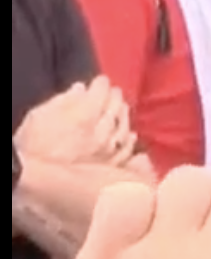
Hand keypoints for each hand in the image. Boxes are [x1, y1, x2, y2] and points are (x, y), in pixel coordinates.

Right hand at [14, 77, 134, 166]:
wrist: (35, 178)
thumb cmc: (31, 145)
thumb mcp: (39, 115)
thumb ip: (64, 100)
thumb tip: (81, 89)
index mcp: (85, 115)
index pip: (101, 91)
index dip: (101, 83)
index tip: (100, 81)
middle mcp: (102, 130)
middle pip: (116, 107)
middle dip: (114, 96)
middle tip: (113, 92)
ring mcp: (108, 149)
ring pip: (124, 126)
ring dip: (123, 114)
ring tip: (122, 108)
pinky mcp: (109, 165)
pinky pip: (125, 150)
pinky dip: (129, 140)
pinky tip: (130, 135)